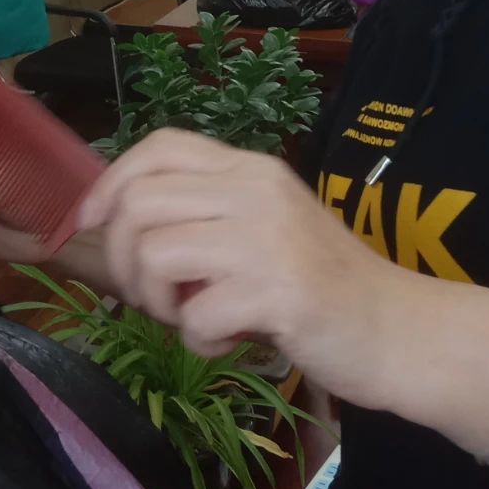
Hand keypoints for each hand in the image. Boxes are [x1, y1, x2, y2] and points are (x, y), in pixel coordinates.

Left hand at [78, 129, 415, 409]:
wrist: (399, 329)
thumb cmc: (323, 287)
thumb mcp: (265, 228)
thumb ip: (207, 215)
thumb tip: (115, 223)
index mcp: (252, 169)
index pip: (160, 145)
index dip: (110, 183)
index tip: (90, 225)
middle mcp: (257, 191)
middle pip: (139, 204)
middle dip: (122, 260)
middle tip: (155, 298)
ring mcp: (268, 238)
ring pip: (154, 254)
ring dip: (158, 303)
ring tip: (196, 319)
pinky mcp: (279, 291)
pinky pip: (195, 316)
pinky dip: (201, 343)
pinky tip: (236, 342)